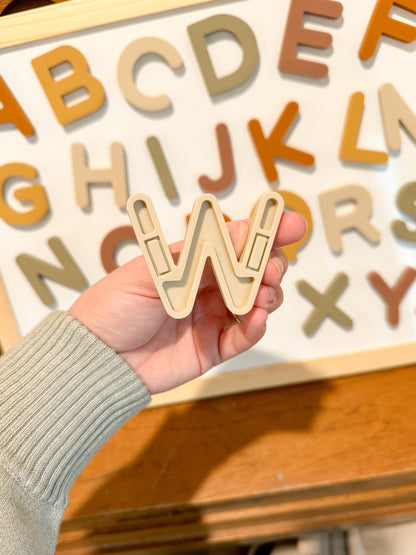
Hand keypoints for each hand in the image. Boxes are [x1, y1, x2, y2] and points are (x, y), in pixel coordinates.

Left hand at [68, 212, 305, 393]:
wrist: (98, 358)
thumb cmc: (116, 305)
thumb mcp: (154, 272)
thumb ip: (199, 255)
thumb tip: (242, 230)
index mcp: (192, 262)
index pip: (236, 242)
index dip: (266, 233)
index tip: (292, 224)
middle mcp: (208, 287)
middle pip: (254, 270)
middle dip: (270, 264)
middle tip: (270, 268)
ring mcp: (213, 317)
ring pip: (257, 301)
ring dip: (268, 294)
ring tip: (262, 294)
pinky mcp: (214, 347)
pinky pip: (244, 335)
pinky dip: (256, 326)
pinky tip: (256, 317)